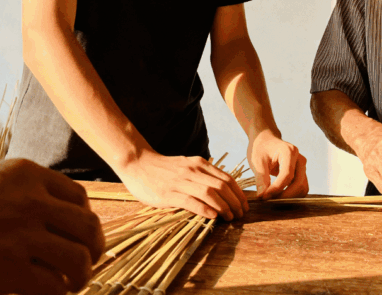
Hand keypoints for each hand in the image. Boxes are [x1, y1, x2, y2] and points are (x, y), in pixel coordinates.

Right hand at [0, 158, 103, 294]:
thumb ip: (19, 192)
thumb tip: (48, 215)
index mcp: (27, 174)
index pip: (79, 197)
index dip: (83, 220)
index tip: (76, 236)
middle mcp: (32, 200)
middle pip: (89, 227)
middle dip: (93, 248)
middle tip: (86, 263)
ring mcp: (23, 236)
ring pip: (79, 259)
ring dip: (80, 275)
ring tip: (71, 283)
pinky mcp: (9, 271)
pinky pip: (53, 286)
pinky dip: (56, 293)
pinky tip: (47, 293)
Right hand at [117, 150, 248, 220]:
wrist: (138, 163)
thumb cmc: (163, 168)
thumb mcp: (186, 165)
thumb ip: (201, 174)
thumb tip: (220, 189)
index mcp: (199, 164)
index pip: (226, 178)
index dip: (238, 193)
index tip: (244, 205)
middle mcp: (193, 171)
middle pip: (222, 186)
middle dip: (235, 202)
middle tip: (240, 215)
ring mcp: (181, 182)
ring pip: (210, 193)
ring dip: (223, 207)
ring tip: (230, 218)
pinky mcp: (169, 193)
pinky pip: (191, 201)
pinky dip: (204, 209)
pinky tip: (213, 216)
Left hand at [247, 129, 308, 199]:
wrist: (265, 141)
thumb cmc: (260, 148)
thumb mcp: (257, 161)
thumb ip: (261, 179)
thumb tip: (262, 197)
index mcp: (289, 152)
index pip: (287, 175)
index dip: (276, 189)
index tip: (264, 197)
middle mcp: (299, 159)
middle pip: (298, 183)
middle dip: (285, 195)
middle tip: (269, 200)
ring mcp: (302, 166)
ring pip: (302, 188)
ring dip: (290, 197)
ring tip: (273, 198)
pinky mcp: (301, 173)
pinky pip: (301, 188)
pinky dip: (292, 195)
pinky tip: (278, 195)